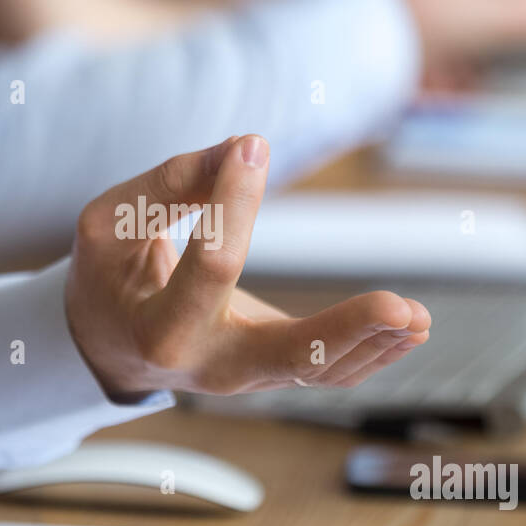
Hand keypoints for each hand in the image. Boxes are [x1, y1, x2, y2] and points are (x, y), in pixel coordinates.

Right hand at [64, 135, 430, 398]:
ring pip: (318, 372)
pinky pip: (328, 373)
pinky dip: (372, 353)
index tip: (250, 147)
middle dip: (346, 331)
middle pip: (286, 357)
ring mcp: (245, 378)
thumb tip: (244, 146)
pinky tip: (410, 329)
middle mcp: (208, 366)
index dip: (233, 202)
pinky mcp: (271, 373)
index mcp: (159, 328)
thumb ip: (172, 183)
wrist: (106, 344)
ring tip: (419, 315)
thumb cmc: (109, 275)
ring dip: (375, 342)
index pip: (211, 265)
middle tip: (401, 307)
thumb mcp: (112, 222)